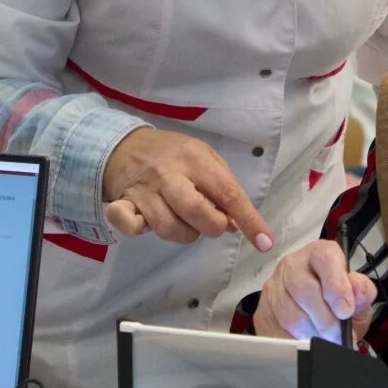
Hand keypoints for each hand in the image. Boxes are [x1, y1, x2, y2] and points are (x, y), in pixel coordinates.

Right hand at [102, 127, 273, 250]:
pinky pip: (130, 226)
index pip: (227, 193)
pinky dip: (139, 230)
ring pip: (167, 227)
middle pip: (195, 211)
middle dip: (212, 227)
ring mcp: (144, 189)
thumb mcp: (204, 157)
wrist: (123, 144)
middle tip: (212, 223)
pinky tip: (145, 223)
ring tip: (184, 221)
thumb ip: (224, 188)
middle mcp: (169, 173)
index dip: (249, 220)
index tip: (264, 243)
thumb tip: (236, 225)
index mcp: (195, 159)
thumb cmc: (173, 154)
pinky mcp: (123, 202)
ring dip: (184, 234)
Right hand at [252, 240, 375, 343]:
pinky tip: (308, 342)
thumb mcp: (359, 298)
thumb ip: (362, 291)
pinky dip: (295, 341)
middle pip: (304, 289)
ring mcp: (274, 287)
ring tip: (325, 340)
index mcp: (321, 253)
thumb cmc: (340, 305)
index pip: (325, 259)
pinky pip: (276, 330)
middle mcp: (294, 265)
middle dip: (325, 319)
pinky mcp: (263, 311)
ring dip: (311, 333)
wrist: (320, 320)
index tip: (345, 311)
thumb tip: (357, 290)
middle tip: (338, 335)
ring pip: (289, 314)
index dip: (336, 286)